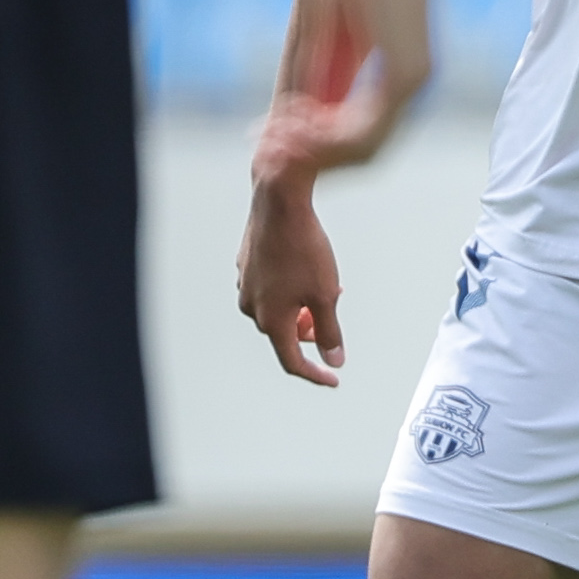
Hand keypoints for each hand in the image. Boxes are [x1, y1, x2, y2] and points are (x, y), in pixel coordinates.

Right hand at [239, 171, 350, 385]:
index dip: (315, 373)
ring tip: (322, 286)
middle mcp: (252, 306)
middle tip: (330, 312)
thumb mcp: (325, 294)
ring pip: (277, 308)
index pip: (292, 360)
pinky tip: (304, 268)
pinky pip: (269, 287)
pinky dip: (289, 288)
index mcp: (271, 320)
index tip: (333, 377)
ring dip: (300, 306)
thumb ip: (329, 331)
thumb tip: (332, 358)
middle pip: (284, 333)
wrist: (279, 200)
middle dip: (310, 330)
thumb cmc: (302, 246)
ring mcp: (246, 284)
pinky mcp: (247, 264)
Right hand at [263, 0, 432, 173]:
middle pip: (362, 152)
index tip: (270, 140)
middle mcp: (414, 84)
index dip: (315, 149)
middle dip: (310, 158)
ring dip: (313, 152)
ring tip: (272, 141)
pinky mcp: (404, 73)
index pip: (360, 134)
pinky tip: (290, 127)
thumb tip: (290, 118)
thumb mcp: (322, 27)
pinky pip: (364, 131)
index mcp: (400, 74)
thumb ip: (315, 75)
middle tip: (265, 153)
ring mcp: (414, 81)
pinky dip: (324, 139)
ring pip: (362, 149)